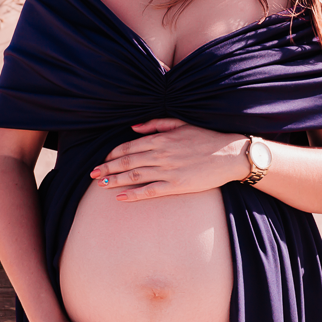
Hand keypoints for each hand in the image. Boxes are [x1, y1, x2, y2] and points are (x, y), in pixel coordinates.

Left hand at [90, 118, 248, 200]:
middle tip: (92, 174)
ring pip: (135, 176)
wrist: (229, 154)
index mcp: (161, 138)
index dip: (113, 154)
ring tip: (101, 184)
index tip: (102, 159)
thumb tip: (134, 128)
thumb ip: (156, 124)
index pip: (129, 146)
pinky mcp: (176, 185)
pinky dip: (134, 194)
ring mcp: (168, 170)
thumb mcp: (181, 124)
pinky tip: (121, 197)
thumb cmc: (206, 137)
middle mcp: (161, 154)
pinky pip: (150, 190)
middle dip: (107, 167)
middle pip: (127, 161)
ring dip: (115, 180)